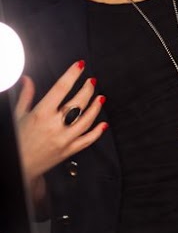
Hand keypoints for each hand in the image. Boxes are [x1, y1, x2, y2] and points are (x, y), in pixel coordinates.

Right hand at [14, 61, 106, 189]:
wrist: (18, 166)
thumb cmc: (17, 140)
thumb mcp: (18, 116)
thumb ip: (26, 96)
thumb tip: (27, 79)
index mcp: (41, 114)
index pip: (60, 88)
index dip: (72, 74)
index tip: (80, 65)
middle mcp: (54, 125)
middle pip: (78, 103)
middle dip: (87, 89)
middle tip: (91, 81)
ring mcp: (63, 139)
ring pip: (86, 120)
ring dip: (96, 107)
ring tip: (100, 97)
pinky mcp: (69, 151)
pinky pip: (87, 140)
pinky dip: (97, 132)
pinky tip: (104, 124)